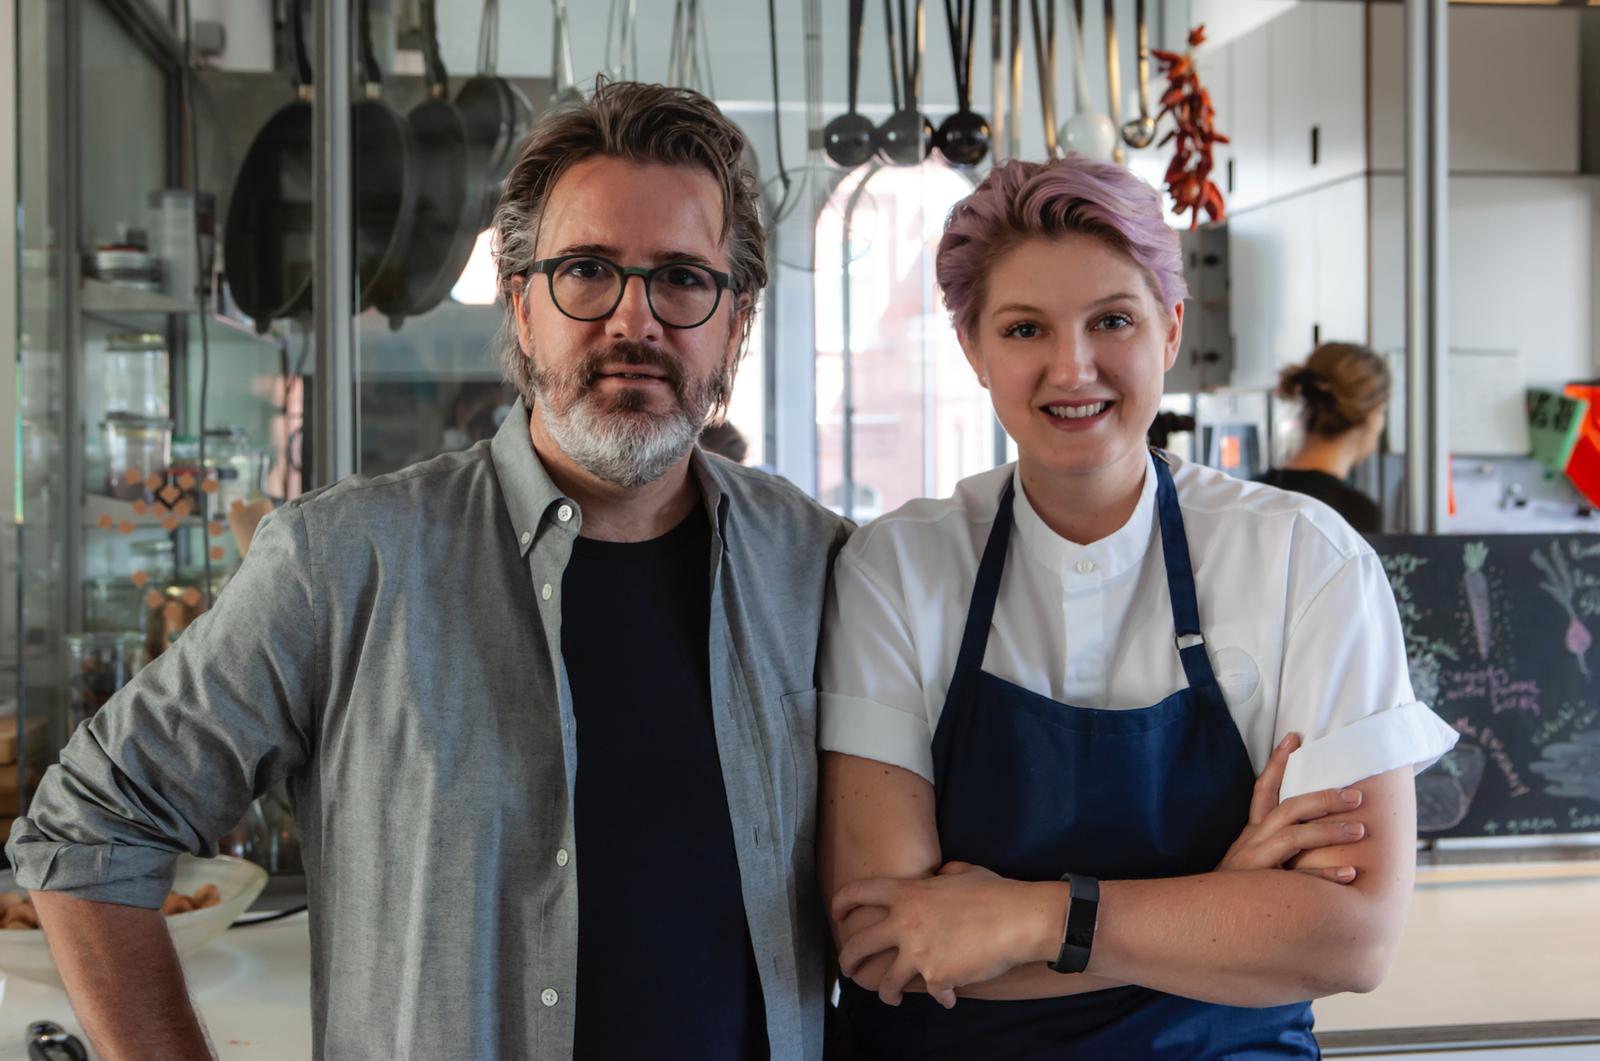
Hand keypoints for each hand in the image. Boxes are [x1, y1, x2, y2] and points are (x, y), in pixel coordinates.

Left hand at [832, 862, 1051, 1009]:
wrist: (1019, 919)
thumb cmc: (996, 892)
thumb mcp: (962, 871)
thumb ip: (943, 874)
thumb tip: (940, 874)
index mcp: (908, 893)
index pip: (859, 893)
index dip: (841, 903)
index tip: (837, 915)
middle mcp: (905, 922)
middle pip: (858, 944)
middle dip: (847, 959)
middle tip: (847, 967)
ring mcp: (918, 953)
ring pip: (886, 981)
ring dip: (886, 992)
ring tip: (891, 996)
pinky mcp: (936, 977)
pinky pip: (931, 993)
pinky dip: (941, 997)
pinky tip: (949, 997)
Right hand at [1218, 733, 1365, 882]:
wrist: (1201, 920)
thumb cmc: (1236, 891)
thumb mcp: (1247, 859)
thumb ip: (1269, 843)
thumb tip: (1301, 826)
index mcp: (1251, 833)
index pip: (1263, 789)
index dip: (1278, 762)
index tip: (1295, 737)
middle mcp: (1252, 842)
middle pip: (1289, 809)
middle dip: (1323, 798)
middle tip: (1356, 794)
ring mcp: (1256, 864)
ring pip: (1294, 837)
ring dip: (1329, 830)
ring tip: (1360, 829)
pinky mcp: (1262, 889)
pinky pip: (1300, 882)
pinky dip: (1325, 877)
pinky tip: (1350, 874)